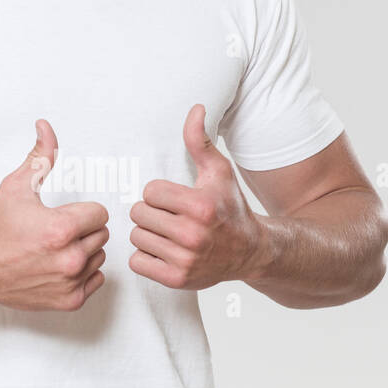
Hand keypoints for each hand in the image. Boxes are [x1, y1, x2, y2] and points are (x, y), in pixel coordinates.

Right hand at [0, 119, 109, 309]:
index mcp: (61, 229)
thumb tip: (45, 126)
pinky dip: (81, 274)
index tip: (61, 215)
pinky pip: (96, 280)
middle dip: (82, 230)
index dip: (82, 211)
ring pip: (99, 257)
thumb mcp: (16, 186)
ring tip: (54, 249)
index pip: (100, 214)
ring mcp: (70, 283)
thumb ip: (40, 156)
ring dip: (83, 251)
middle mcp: (70, 259)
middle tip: (54, 232)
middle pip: (102, 235)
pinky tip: (57, 267)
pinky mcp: (69, 301)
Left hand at [128, 104, 264, 289]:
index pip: (150, 192)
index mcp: (201, 206)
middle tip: (168, 217)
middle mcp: (193, 235)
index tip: (174, 199)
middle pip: (139, 214)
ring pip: (137, 237)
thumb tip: (195, 108)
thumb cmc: (230, 207)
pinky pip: (137, 262)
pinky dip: (146, 256)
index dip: (159, 193)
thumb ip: (200, 141)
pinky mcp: (176, 279)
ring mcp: (184, 260)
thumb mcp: (219, 171)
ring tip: (167, 234)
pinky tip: (163, 251)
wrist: (250, 251)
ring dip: (147, 234)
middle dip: (151, 213)